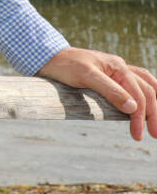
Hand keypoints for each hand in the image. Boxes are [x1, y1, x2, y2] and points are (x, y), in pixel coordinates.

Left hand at [38, 46, 156, 140]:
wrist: (47, 57)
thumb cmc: (64, 65)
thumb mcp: (85, 76)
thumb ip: (109, 91)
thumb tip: (133, 108)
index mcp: (118, 67)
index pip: (138, 95)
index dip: (140, 117)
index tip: (138, 136)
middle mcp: (121, 67)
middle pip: (147, 91)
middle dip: (153, 114)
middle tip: (155, 136)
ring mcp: (116, 70)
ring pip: (146, 85)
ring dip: (154, 102)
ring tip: (155, 120)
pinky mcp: (110, 75)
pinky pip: (136, 83)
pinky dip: (145, 93)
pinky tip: (145, 103)